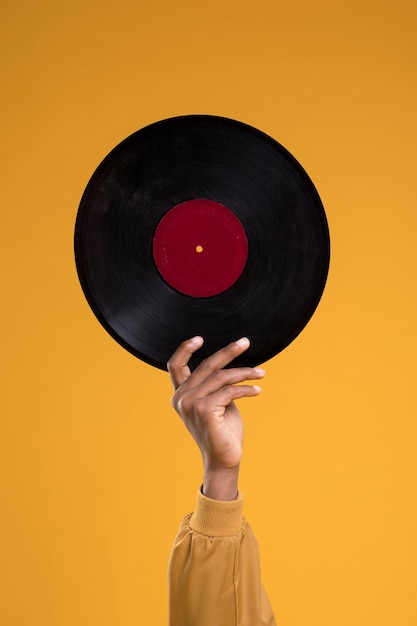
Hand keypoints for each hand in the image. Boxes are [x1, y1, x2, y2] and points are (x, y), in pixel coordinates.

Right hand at [168, 336, 264, 499]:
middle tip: (245, 342)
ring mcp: (190, 404)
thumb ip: (216, 384)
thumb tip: (230, 361)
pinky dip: (246, 389)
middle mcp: (181, 398)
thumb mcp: (217, 401)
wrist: (224, 459)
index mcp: (180, 395)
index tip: (200, 338)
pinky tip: (257, 391)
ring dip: (245, 373)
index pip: (175, 366)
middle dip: (228, 351)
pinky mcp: (204, 409)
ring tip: (261, 374)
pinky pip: (229, 391)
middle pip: (206, 365)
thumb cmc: (223, 430)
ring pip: (222, 377)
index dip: (185, 349)